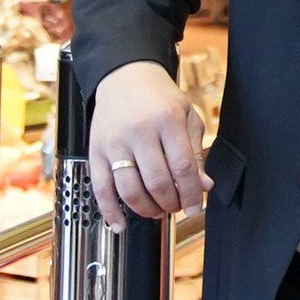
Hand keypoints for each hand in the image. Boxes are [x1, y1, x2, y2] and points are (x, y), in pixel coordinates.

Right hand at [86, 62, 208, 225]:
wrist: (125, 75)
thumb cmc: (159, 97)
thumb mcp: (187, 116)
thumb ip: (196, 152)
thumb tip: (203, 186)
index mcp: (167, 120)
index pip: (183, 168)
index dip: (191, 194)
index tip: (194, 207)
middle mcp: (139, 131)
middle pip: (157, 182)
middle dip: (170, 203)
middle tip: (175, 207)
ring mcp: (115, 142)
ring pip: (130, 190)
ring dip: (146, 209)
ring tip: (157, 210)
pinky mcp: (96, 150)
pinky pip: (100, 188)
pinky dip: (110, 211)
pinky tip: (119, 224)